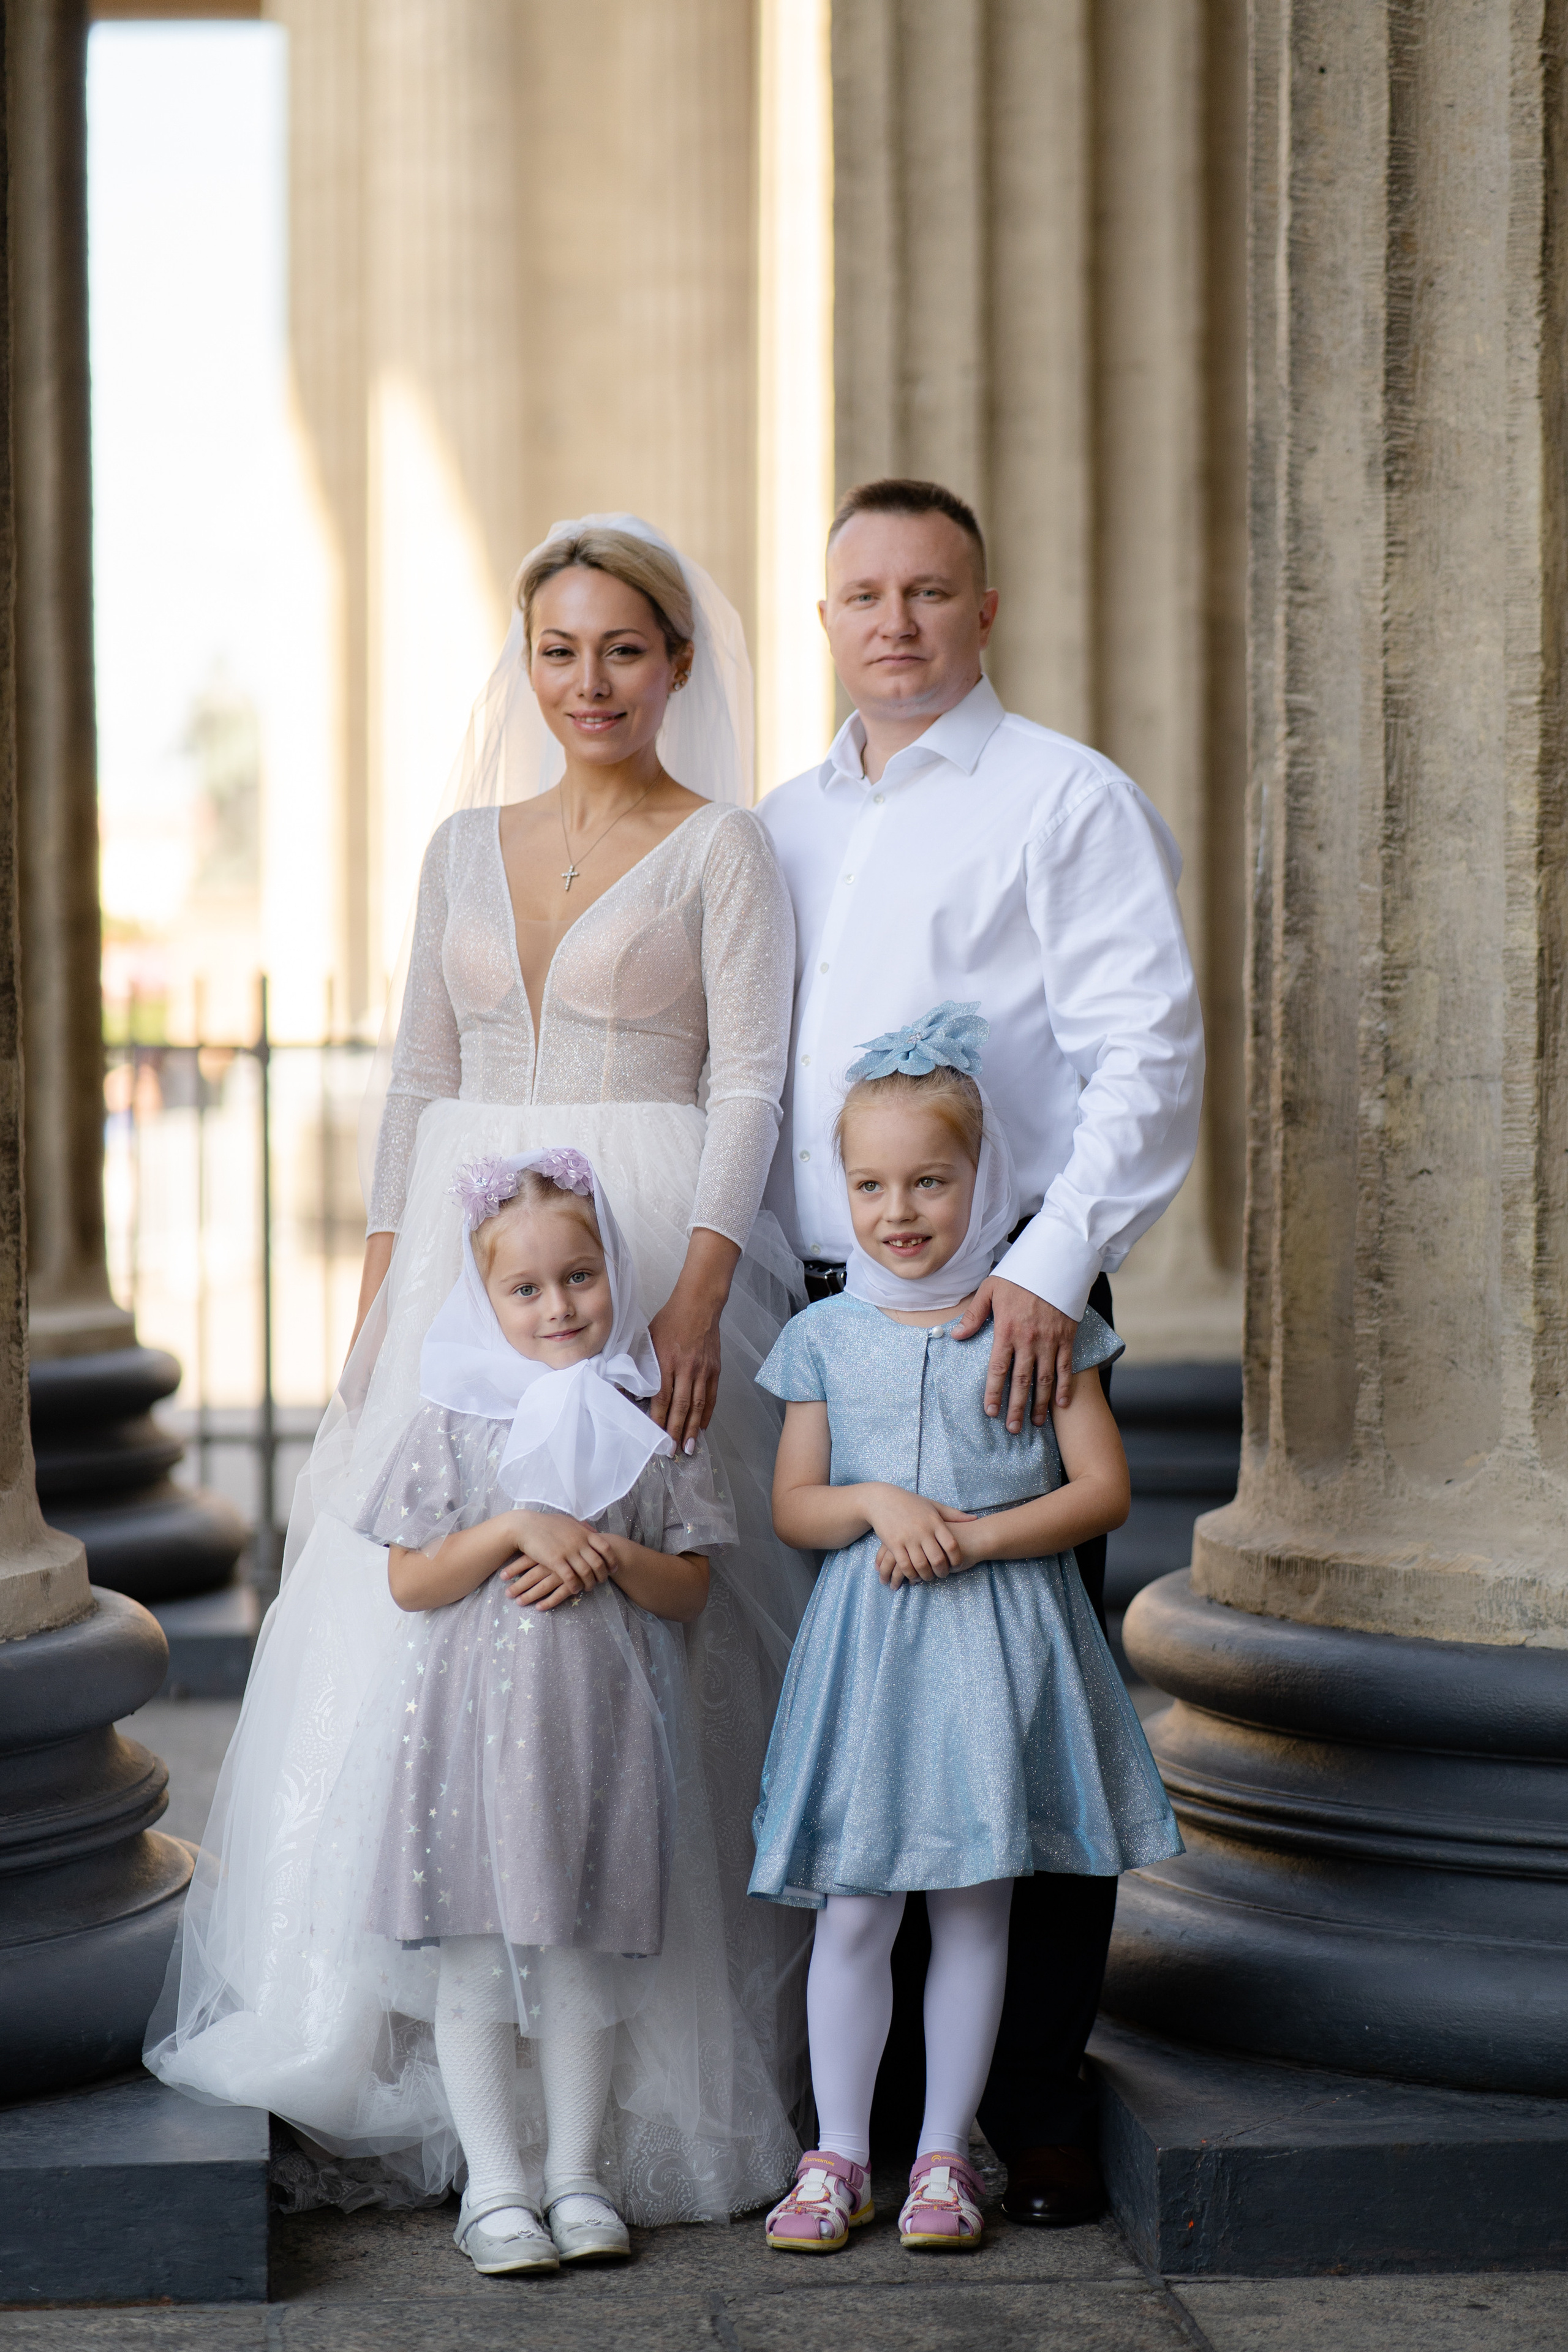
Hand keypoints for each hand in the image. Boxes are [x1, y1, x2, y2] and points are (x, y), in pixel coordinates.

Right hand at [502, 1510, 614, 1612]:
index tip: (613, 1569)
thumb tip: (595, 1532)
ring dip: (589, 1583)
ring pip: (586, 1572)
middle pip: (598, 1563)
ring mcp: (568, 1551)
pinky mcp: (555, 1560)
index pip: (605, 1548)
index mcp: (584, 1533)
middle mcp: (579, 1542)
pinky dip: (575, 1586)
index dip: (611, 1560)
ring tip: (588, 1588)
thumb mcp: (568, 1521)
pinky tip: (575, 1590)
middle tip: (601, 1582)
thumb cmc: (547, 1523)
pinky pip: (570, 1577)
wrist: (526, 1526)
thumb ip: (583, 1527)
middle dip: (602, 1575)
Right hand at [862, 1485, 976, 1586]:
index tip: (956, 1566)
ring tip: (928, 1577)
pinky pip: (905, 1565)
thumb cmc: (911, 1503)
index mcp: (935, 1522)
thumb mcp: (933, 1506)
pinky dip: (911, 1574)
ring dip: (926, 1576)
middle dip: (942, 1572)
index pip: (952, 1546)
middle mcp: (923, 1530)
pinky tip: (913, 1576)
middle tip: (942, 1575)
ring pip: (921, 1565)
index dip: (956, 1560)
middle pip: (938, 1559)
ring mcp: (908, 1538)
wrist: (883, 1499)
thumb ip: (953, 1514)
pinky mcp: (893, 1543)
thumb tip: (974, 1519)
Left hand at [952, 1276, 1078, 1431]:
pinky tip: (1061, 1404)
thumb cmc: (1019, 1276)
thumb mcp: (990, 1289)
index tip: (991, 1412)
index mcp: (1007, 1330)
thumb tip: (956, 1336)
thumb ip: (974, 1315)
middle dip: (1016, 1407)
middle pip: (1021, 1380)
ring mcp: (1050, 1341)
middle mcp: (1029, 1340)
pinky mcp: (1067, 1338)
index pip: (998, 1368)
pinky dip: (1064, 1387)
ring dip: (1039, 1403)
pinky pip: (1066, 1367)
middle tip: (1013, 1429)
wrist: (1054, 1262)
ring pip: (1044, 1379)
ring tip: (1035, 1423)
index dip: (994, 1392)